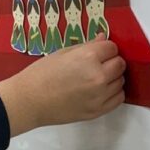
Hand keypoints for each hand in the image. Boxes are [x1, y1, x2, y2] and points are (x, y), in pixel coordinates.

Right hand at [0, 37, 125, 136]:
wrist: (29, 101)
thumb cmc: (41, 74)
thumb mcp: (63, 53)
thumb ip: (87, 46)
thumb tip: (103, 38)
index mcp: (88, 57)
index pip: (112, 48)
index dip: (104, 49)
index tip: (96, 53)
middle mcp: (98, 76)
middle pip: (120, 64)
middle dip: (111, 62)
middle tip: (97, 65)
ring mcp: (100, 95)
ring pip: (120, 81)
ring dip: (112, 77)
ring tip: (96, 79)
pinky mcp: (98, 111)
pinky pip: (118, 98)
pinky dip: (113, 93)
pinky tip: (100, 91)